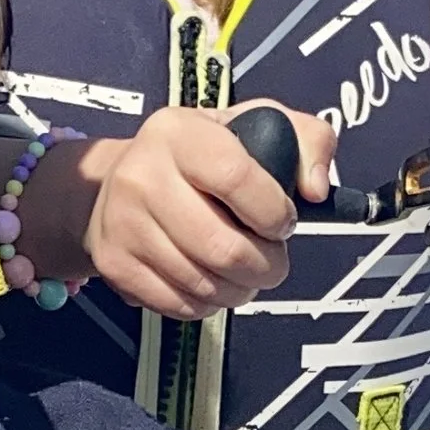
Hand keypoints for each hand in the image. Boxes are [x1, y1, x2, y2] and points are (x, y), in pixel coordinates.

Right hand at [64, 103, 338, 318]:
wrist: (118, 181)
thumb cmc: (198, 156)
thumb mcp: (254, 125)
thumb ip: (307, 141)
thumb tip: (315, 189)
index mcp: (179, 133)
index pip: (236, 178)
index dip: (273, 212)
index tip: (283, 223)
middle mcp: (141, 175)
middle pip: (221, 247)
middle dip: (265, 266)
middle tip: (273, 262)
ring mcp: (122, 223)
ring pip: (203, 283)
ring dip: (240, 290)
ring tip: (246, 274)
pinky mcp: (114, 264)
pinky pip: (178, 303)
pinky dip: (208, 304)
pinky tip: (214, 284)